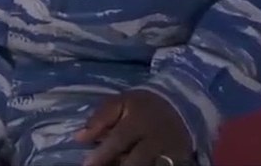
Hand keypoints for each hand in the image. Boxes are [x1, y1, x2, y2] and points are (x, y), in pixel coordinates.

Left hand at [76, 90, 193, 165]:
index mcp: (138, 121)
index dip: (102, 154)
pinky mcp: (179, 160)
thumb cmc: (144, 105)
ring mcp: (169, 152)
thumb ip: (100, 118)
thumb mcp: (121, 102)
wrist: (181, 105)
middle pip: (135, 160)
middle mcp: (155, 139)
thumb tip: (79, 137)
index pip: (118, 140)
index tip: (87, 165)